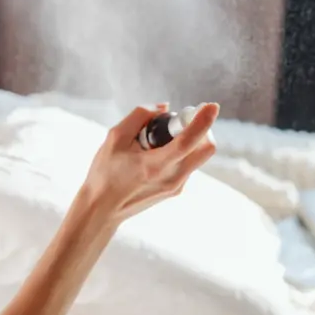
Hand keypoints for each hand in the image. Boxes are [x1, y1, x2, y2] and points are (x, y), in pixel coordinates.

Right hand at [82, 103, 218, 227]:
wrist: (102, 208)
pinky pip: (187, 164)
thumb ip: (139, 116)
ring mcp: (176, 186)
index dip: (203, 121)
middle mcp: (172, 178)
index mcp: (155, 165)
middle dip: (200, 129)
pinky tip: (154, 154)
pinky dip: (179, 152)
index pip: (188, 141)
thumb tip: (164, 107)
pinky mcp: (175, 190)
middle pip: (206, 149)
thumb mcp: (115, 137)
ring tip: (156, 141)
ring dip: (187, 140)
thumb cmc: (105, 173)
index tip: (212, 106)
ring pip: (197, 156)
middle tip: (178, 121)